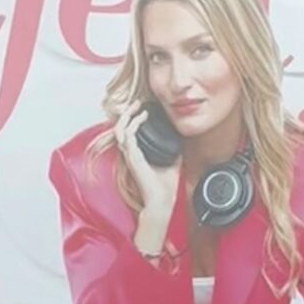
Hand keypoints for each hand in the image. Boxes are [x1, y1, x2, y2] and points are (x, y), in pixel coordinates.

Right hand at [113, 99, 180, 215]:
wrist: (162, 201)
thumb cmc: (164, 186)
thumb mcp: (173, 160)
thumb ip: (174, 148)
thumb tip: (182, 137)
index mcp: (137, 154)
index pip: (129, 132)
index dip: (133, 118)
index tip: (144, 109)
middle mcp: (130, 153)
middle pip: (121, 127)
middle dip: (128, 112)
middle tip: (138, 102)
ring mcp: (130, 155)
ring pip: (121, 128)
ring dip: (128, 115)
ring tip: (137, 105)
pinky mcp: (133, 157)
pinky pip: (129, 135)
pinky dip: (134, 123)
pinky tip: (143, 116)